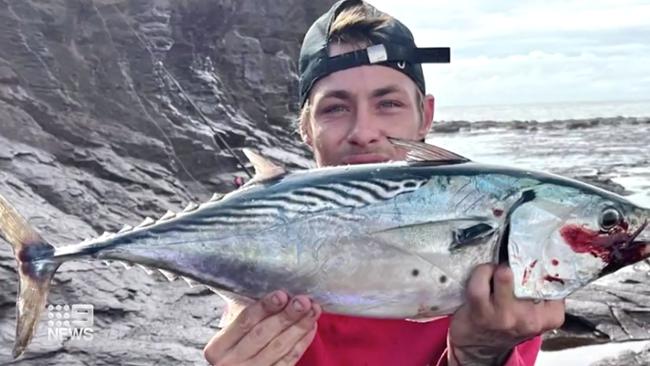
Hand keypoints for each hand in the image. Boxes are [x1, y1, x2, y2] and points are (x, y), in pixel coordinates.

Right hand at [203, 290, 320, 365]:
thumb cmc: (231, 350)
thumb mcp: (228, 334)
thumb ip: (241, 316)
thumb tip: (268, 289)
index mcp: (218, 347)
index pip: (244, 321)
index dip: (264, 307)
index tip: (281, 294)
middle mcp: (232, 362)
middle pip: (263, 334)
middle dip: (286, 316)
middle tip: (303, 301)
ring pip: (279, 348)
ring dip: (299, 327)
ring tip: (313, 310)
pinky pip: (288, 361)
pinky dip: (301, 343)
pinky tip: (310, 327)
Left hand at [448, 264, 564, 365]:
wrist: (479, 345)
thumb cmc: (509, 321)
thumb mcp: (535, 312)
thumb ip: (544, 293)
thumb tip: (545, 260)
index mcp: (549, 317)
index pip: (557, 284)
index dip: (545, 267)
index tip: (536, 264)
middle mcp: (528, 319)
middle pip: (530, 277)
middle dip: (521, 266)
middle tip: (514, 267)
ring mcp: (504, 315)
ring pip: (505, 275)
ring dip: (499, 267)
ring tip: (497, 272)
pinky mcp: (480, 311)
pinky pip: (481, 279)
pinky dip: (481, 271)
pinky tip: (483, 275)